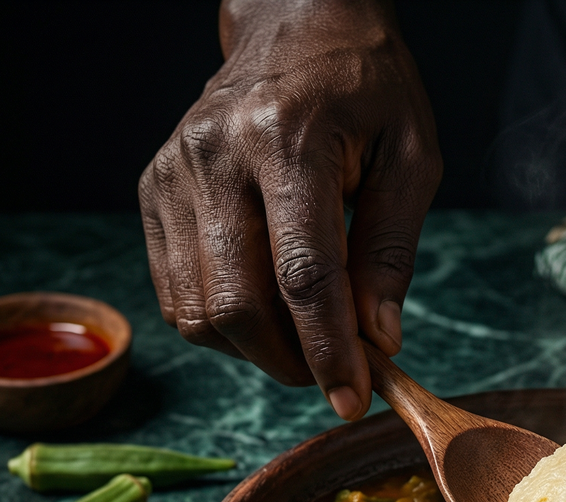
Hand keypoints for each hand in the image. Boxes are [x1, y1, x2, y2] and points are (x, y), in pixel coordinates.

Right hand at [139, 0, 440, 419]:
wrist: (293, 25)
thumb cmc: (364, 90)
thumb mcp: (411, 158)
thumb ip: (392, 251)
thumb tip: (379, 340)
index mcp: (287, 139)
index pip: (303, 275)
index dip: (329, 351)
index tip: (352, 401)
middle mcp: (214, 155)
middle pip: (239, 304)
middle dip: (293, 361)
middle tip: (336, 372)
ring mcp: (173, 173)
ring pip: (201, 312)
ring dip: (258, 351)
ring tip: (305, 337)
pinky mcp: (154, 192)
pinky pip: (177, 296)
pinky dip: (223, 327)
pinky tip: (266, 311)